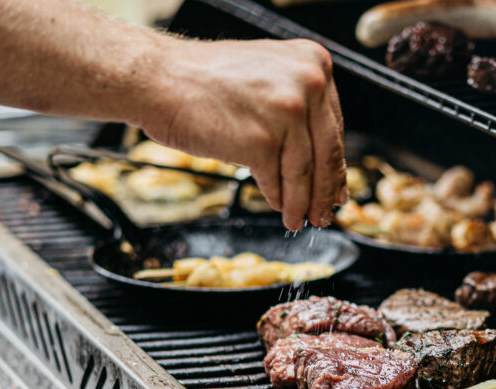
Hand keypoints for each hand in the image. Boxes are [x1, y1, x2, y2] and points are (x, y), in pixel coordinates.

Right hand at [139, 38, 345, 230]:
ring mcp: (287, 112)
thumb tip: (320, 153)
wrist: (157, 79)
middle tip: (326, 211)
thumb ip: (297, 103)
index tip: (337, 185)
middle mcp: (308, 82)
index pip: (333, 125)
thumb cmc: (203, 80)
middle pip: (327, 150)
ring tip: (301, 220)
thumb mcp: (266, 75)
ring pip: (305, 172)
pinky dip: (280, 199)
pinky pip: (279, 181)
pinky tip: (279, 207)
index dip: (335, 161)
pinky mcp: (263, 141)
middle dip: (326, 189)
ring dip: (303, 202)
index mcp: (314, 61)